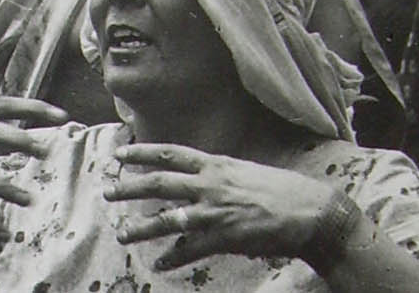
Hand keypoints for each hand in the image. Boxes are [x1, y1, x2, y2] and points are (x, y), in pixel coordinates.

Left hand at [104, 143, 337, 269]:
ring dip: (141, 227)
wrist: (310, 211)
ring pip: (167, 219)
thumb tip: (196, 176)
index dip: (142, 153)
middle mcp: (210, 184)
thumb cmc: (280, 189)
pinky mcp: (224, 238)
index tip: (120, 155)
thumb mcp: (243, 170)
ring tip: (123, 233)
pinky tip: (159, 264)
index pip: (170, 153)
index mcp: (215, 164)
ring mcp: (215, 212)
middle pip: (159, 183)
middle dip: (129, 187)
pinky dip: (172, 258)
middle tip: (107, 190)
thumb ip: (216, 174)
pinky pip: (190, 250)